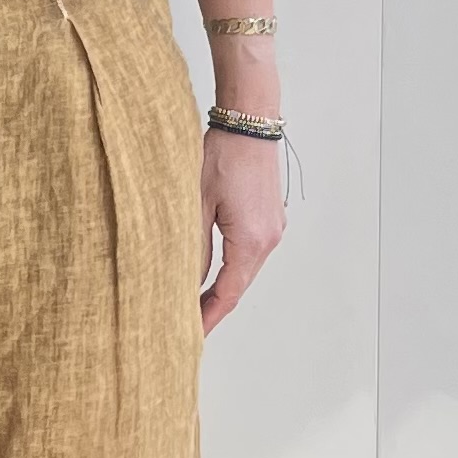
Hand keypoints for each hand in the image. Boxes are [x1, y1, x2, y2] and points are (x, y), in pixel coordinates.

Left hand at [198, 126, 285, 334]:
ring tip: (194, 306)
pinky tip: (212, 276)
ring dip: (222, 290)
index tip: (189, 337)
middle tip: (185, 327)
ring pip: (244, 272)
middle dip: (213, 309)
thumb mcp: (196, 204)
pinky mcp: (271, 218)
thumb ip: (192, 250)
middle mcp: (268, 239)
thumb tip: (184, 285)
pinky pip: (249, 255)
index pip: (227, 294)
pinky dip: (231, 270)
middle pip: (238, 287)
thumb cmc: (222, 154)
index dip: (207, 319)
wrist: (250, 120)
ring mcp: (273, 228)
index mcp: (250, 240)